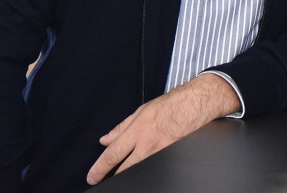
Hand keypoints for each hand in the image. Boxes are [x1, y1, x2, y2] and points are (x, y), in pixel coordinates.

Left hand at [86, 74, 239, 185]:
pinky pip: (154, 169)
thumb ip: (122, 127)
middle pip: (123, 170)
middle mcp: (146, 145)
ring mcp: (159, 154)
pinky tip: (142, 173)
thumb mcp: (141, 111)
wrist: (194, 106)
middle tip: (102, 181)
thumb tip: (105, 140)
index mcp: (137, 131)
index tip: (92, 177)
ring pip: (138, 172)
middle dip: (110, 178)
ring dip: (127, 176)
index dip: (99, 168)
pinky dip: (145, 172)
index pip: (113, 154)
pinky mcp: (170, 158)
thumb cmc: (169, 105)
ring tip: (120, 177)